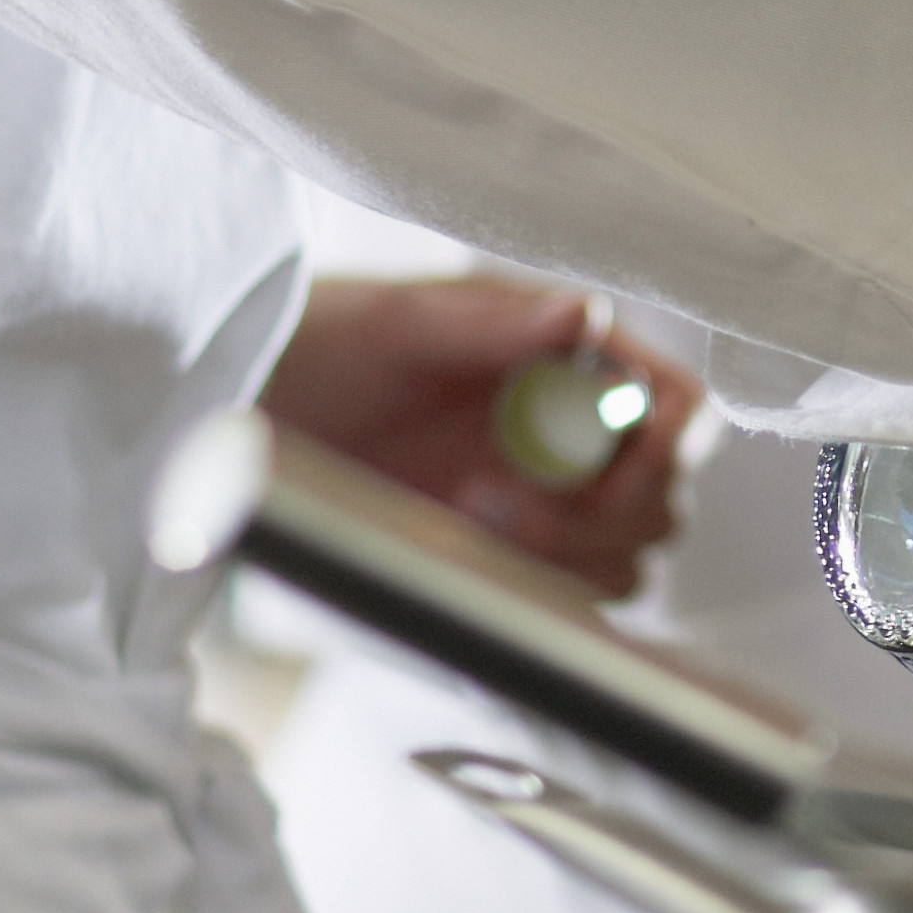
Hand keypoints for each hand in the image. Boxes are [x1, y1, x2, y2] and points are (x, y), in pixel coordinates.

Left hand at [258, 277, 703, 599]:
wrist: (235, 411)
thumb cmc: (315, 345)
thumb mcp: (396, 324)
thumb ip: (495, 324)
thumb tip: (586, 314)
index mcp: (566, 359)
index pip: (676, 407)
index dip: (663, 449)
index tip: (602, 478)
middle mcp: (568, 431)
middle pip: (664, 495)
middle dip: (603, 514)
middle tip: (498, 501)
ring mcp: (538, 499)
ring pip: (626, 557)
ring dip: (570, 556)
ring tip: (469, 519)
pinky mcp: (501, 557)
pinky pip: (568, 597)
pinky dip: (542, 592)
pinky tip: (466, 555)